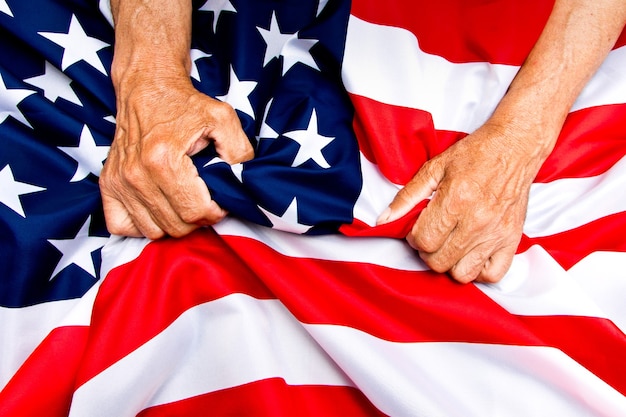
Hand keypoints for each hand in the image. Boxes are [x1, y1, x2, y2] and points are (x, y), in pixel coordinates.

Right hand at [100, 75, 253, 238]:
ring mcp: (119, 181)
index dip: (215, 212)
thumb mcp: (222, 118)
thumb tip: (241, 181)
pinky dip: (142, 224)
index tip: (219, 201)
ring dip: (173, 222)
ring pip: (153, 230)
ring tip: (183, 201)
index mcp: (163, 160)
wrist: (146, 86)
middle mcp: (137, 175)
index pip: (195, 212)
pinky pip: (122, 226)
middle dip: (197, 219)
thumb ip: (239, 151)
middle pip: (176, 226)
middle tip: (204, 200)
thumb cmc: (184, 103)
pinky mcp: (108, 184)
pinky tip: (158, 207)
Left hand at [378, 122, 544, 283]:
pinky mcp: (512, 240)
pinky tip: (471, 254)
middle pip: (439, 261)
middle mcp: (476, 221)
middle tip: (433, 235)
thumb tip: (384, 219)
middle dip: (428, 251)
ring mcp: (496, 234)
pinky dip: (479, 270)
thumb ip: (407, 196)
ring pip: (462, 274)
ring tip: (450, 245)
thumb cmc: (474, 154)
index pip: (423, 241)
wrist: (514, 147)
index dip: (414, 238)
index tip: (419, 228)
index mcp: (455, 201)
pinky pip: (492, 274)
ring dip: (450, 263)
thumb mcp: (434, 168)